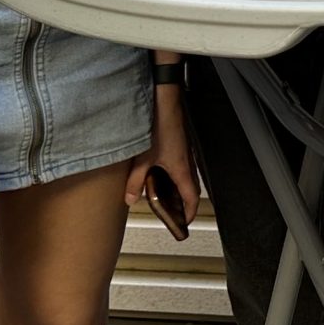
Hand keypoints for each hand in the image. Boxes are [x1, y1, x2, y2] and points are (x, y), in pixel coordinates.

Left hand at [128, 83, 200, 228]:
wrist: (165, 102)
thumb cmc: (159, 127)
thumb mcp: (142, 158)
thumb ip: (135, 181)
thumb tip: (131, 198)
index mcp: (181, 170)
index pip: (192, 198)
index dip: (190, 212)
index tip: (184, 222)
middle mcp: (187, 162)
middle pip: (192, 188)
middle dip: (186, 202)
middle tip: (176, 212)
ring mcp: (186, 152)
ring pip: (188, 176)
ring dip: (180, 187)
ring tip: (167, 194)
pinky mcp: (181, 144)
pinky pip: (183, 165)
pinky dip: (176, 174)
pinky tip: (161, 172)